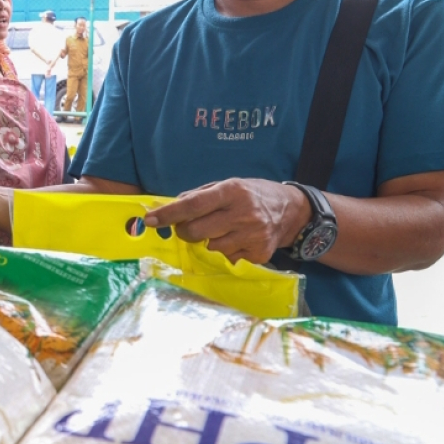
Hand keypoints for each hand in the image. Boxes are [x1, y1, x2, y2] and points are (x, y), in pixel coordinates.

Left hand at [144, 178, 310, 264]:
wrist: (293, 211)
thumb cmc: (253, 195)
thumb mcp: (229, 185)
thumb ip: (199, 195)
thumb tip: (170, 206)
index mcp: (232, 191)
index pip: (193, 205)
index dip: (168, 214)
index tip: (149, 220)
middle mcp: (243, 213)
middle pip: (196, 231)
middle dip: (185, 231)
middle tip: (189, 227)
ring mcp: (252, 235)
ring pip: (210, 247)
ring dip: (207, 242)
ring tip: (222, 231)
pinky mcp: (259, 254)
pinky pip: (227, 258)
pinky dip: (225, 251)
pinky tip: (237, 240)